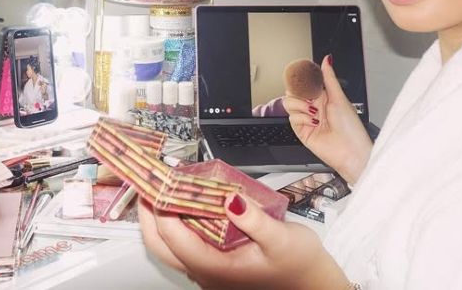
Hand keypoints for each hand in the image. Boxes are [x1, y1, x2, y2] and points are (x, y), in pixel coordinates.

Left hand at [139, 192, 348, 289]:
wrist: (314, 286)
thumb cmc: (300, 268)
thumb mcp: (282, 239)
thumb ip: (253, 219)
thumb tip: (229, 198)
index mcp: (216, 268)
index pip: (173, 237)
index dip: (160, 208)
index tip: (157, 182)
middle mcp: (206, 273)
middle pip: (161, 246)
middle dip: (149, 214)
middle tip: (148, 184)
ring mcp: (210, 272)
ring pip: (170, 248)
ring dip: (161, 220)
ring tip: (162, 190)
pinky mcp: (217, 266)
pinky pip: (186, 246)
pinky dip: (177, 225)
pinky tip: (187, 206)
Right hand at [283, 55, 371, 183]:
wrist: (350, 151)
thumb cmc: (350, 127)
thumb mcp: (339, 97)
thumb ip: (329, 78)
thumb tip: (327, 59)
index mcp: (325, 97)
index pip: (307, 82)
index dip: (302, 78)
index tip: (301, 74)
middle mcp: (315, 107)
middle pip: (295, 92)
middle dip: (299, 92)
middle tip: (310, 96)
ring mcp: (307, 118)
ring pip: (290, 103)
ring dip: (300, 105)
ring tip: (313, 112)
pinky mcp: (302, 131)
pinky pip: (292, 118)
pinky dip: (301, 118)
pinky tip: (312, 122)